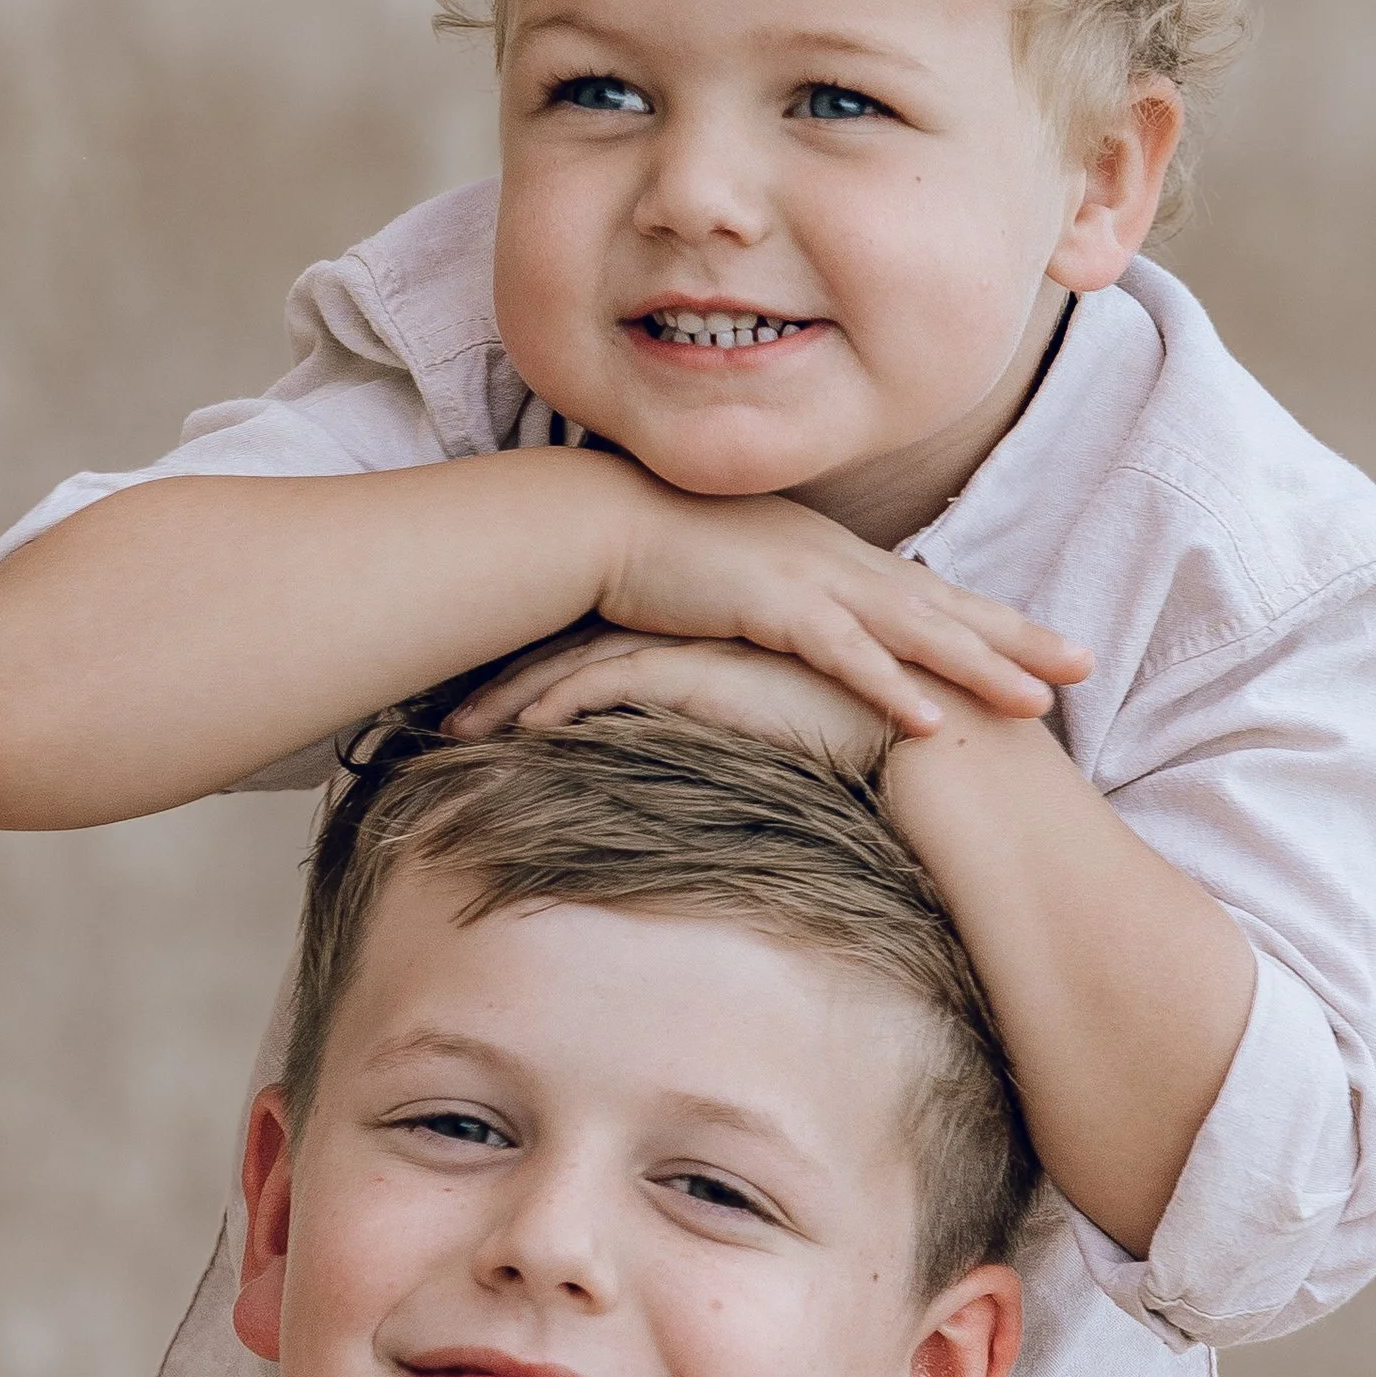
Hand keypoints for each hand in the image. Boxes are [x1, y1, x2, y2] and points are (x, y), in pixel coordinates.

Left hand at [446, 628, 890, 773]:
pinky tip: (518, 737)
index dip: (550, 667)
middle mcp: (699, 621)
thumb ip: (744, 721)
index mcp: (716, 628)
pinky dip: (559, 706)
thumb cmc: (868, 738)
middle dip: (507, 677)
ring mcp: (699, 639)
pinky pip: (609, 683)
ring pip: (579, 657)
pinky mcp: (703, 668)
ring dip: (511, 696)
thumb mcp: (788, 722)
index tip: (496, 703)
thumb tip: (701, 755)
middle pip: (577, 638)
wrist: (926, 737)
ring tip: (457, 732)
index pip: (611, 637)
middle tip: (449, 716)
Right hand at [588, 463, 1089, 734]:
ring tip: (1035, 703)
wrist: (601, 522)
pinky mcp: (770, 606)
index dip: (998, 620)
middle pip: (946, 606)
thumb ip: (796, 602)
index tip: (1055, 646)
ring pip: (913, 631)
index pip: (934, 593)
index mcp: (838, 558)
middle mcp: (839, 563)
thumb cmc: (667, 553)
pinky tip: (928, 720)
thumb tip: (824, 634)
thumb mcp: (750, 577)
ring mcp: (810, 580)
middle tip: (1085, 666)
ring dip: (976, 666)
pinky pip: (840, 654)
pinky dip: (886, 687)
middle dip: (1019, 638)